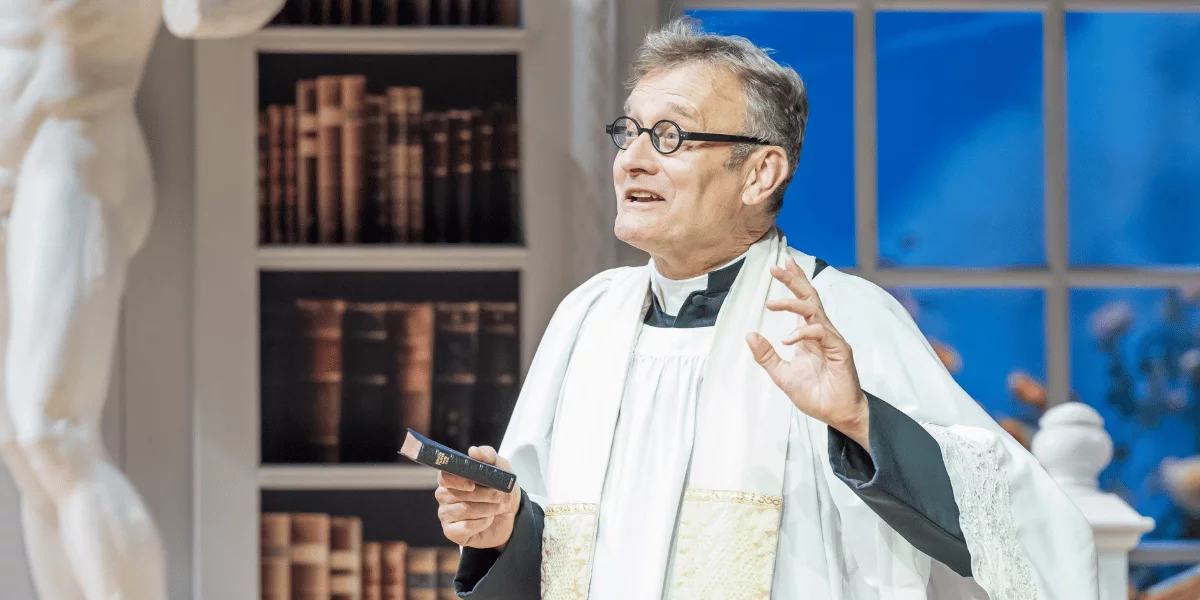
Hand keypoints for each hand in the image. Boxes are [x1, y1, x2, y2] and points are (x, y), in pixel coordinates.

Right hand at [435, 445, 521, 549]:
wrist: (511, 514)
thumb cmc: (501, 487)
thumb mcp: (501, 468)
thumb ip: (488, 456)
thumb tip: (472, 451)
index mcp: (452, 477)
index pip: (445, 476)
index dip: (457, 481)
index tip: (472, 484)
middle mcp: (444, 495)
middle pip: (457, 495)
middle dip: (485, 495)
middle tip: (504, 496)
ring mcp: (446, 514)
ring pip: (463, 511)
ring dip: (487, 509)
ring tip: (501, 507)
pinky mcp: (452, 532)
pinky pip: (464, 527)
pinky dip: (481, 523)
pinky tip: (489, 520)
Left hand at [745, 256, 870, 449]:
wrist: (835, 413)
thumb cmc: (814, 394)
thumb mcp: (782, 374)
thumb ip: (766, 355)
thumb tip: (749, 334)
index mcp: (808, 334)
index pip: (802, 302)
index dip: (793, 282)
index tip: (779, 265)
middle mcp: (821, 332)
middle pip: (809, 297)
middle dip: (793, 280)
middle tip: (776, 267)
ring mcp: (832, 339)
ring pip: (813, 310)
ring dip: (792, 302)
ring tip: (770, 303)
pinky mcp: (839, 349)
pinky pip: (820, 332)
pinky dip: (802, 333)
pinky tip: (787, 339)